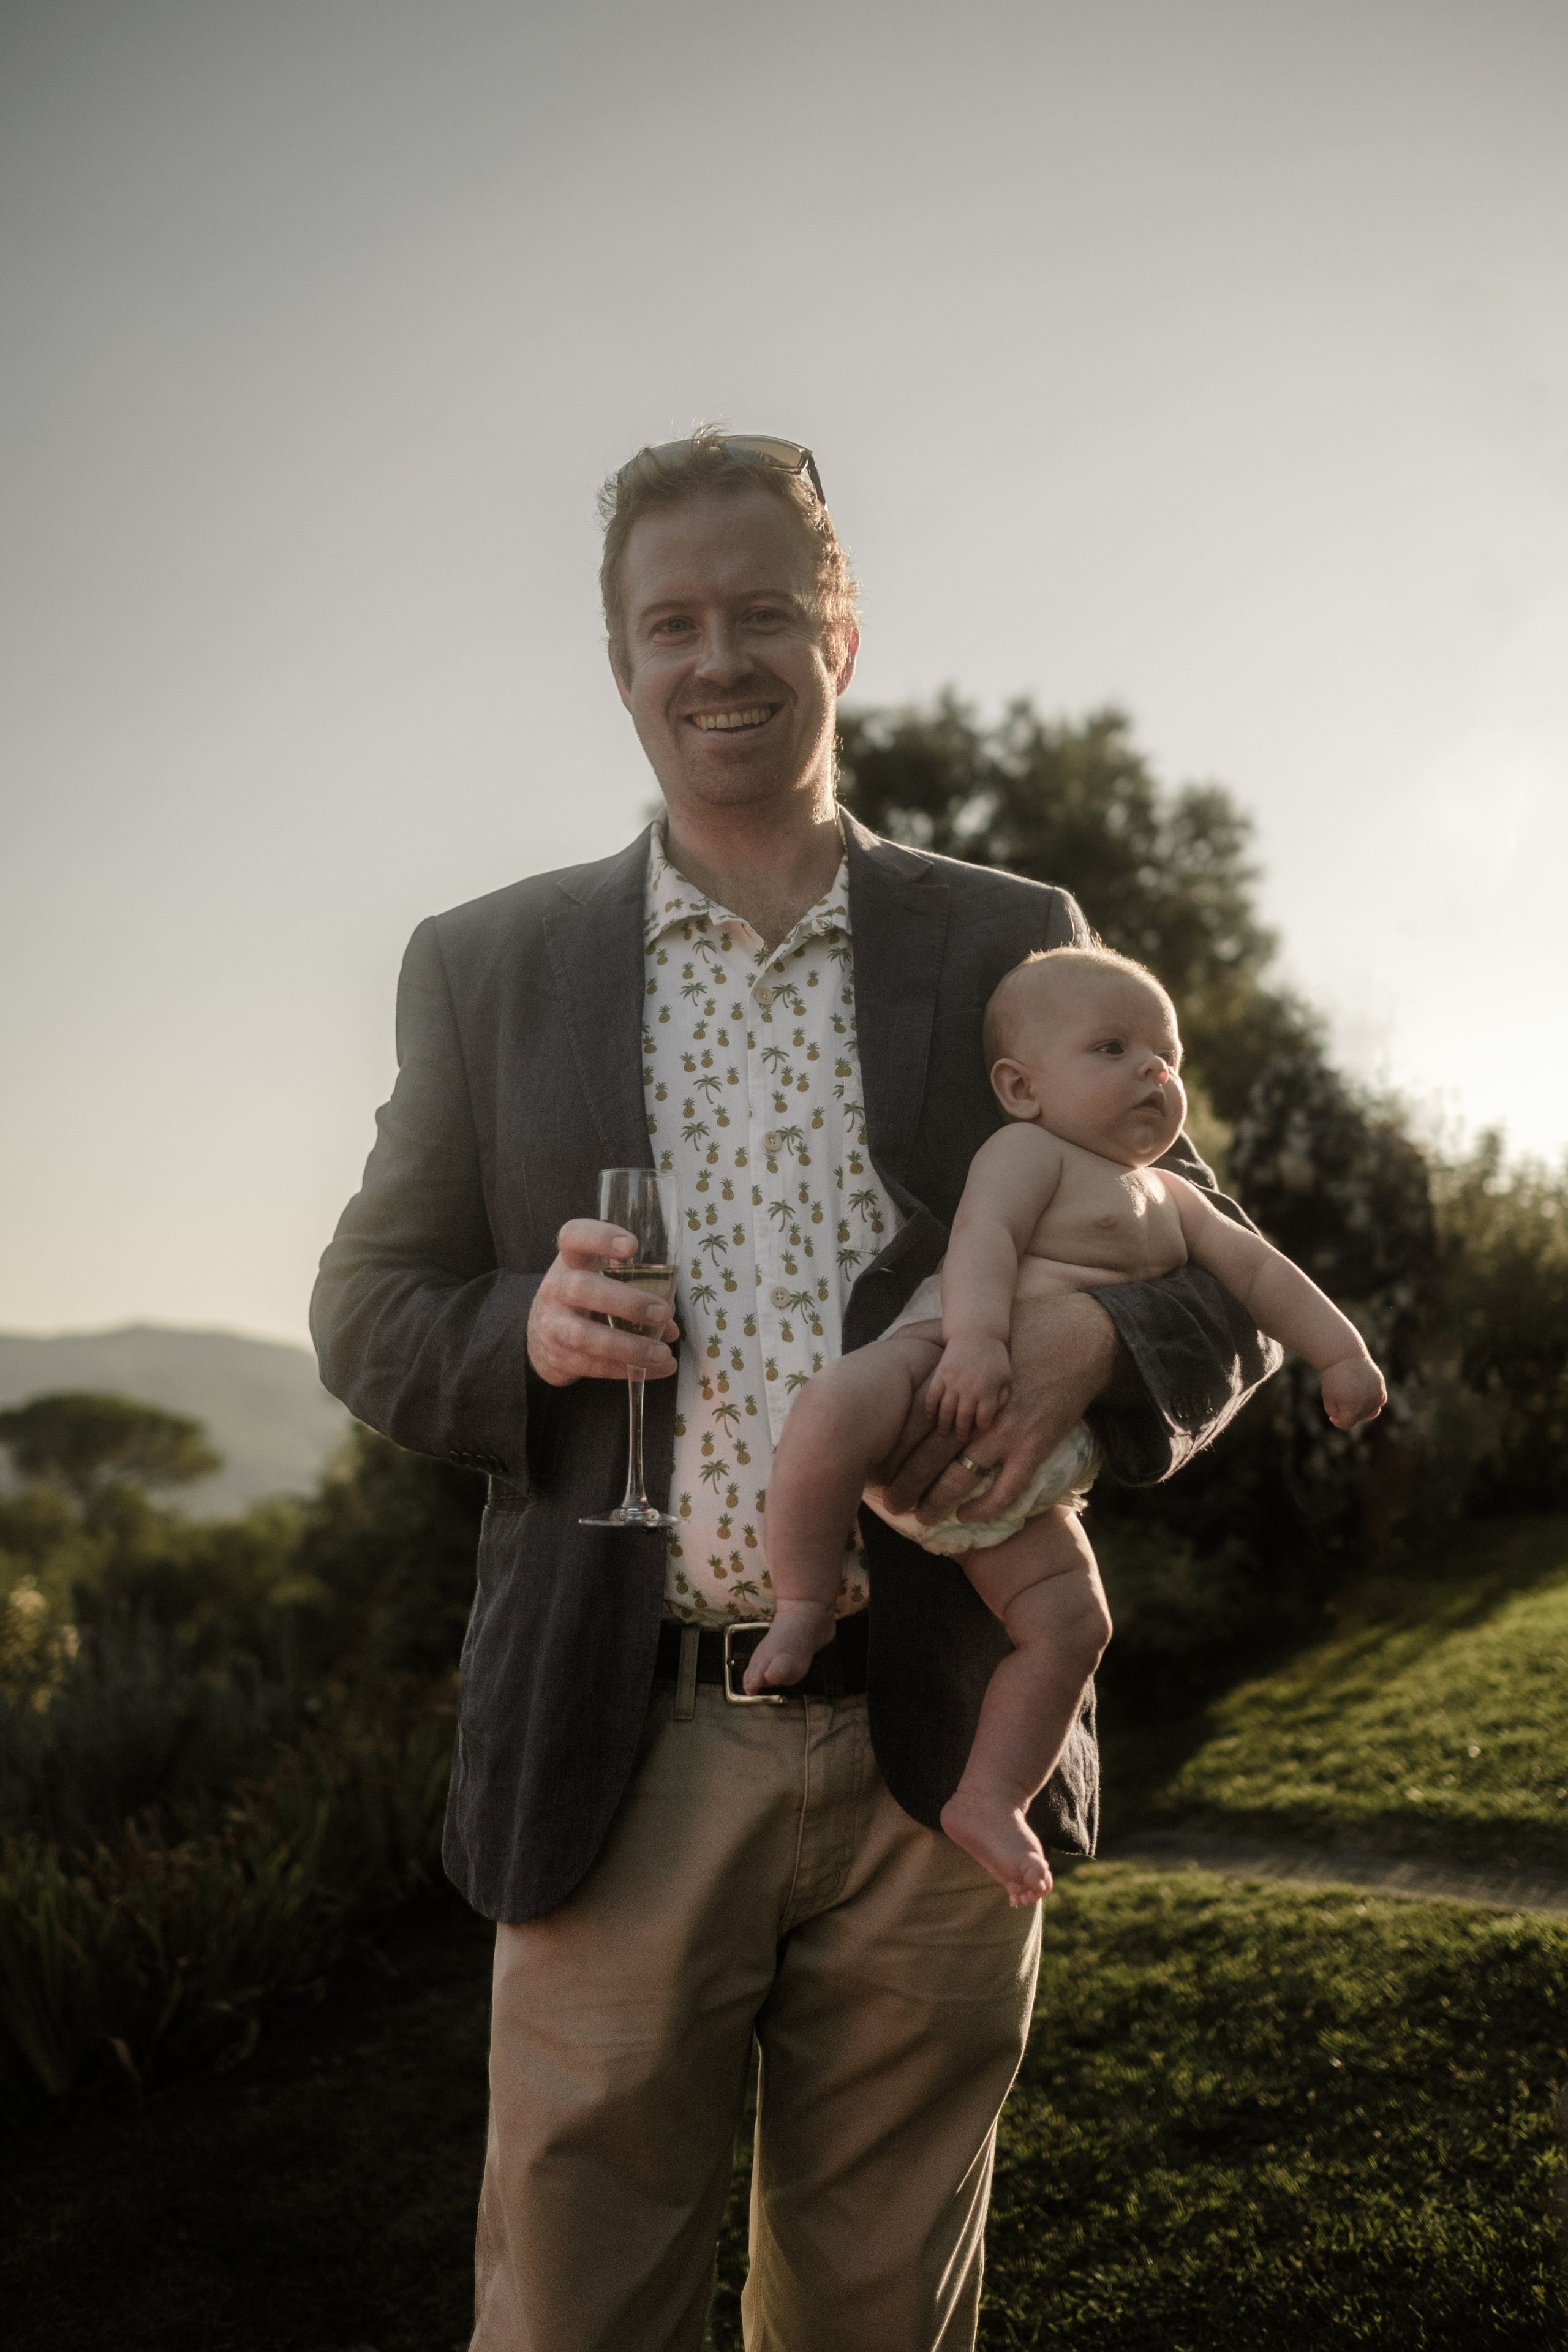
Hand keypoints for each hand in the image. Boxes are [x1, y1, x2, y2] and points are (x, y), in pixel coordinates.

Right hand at [525, 1220, 679, 1388]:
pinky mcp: (559, 1358)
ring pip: (585, 1336)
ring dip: (630, 1346)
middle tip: (662, 1312)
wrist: (541, 1337)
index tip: (631, 1247)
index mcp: (571, 1261)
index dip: (600, 1238)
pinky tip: (657, 1369)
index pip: (573, 1236)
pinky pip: (594, 1366)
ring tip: (663, 1354)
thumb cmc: (585, 1300)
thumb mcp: (602, 1281)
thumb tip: (669, 1322)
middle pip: (581, 1288)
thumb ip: (637, 1290)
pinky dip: (629, 1369)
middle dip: (626, 1302)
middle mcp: (556, 1289)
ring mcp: (553, 1325)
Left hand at [872, 1290, 1118, 1525]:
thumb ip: (941, 1353)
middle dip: (906, 1484)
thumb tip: (902, 1347)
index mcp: (957, 1384)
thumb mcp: (973, 1341)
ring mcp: (1003, 1432)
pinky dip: (984, 1508)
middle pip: (928, 1456)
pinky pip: (1005, 1490)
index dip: (892, 1450)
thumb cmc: (1020, 1334)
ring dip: (937, 1501)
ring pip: (959, 1478)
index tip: (877, 1468)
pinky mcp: (1032, 1446)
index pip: (912, 1425)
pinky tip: (967, 1515)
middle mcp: (974, 1411)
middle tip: (890, 1504)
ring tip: (921, 1518)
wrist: (1074, 1337)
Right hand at [925, 1335, 1011, 1437]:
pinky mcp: (941, 1375)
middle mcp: (970, 1391)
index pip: (983, 1419)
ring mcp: (953, 1383)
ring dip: (943, 1424)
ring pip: (946, 1410)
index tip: (977, 1430)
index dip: (980, 1428)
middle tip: (958, 1437)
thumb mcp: (1006, 1377)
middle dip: (960, 1431)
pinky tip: (929, 1417)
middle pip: (963, 1419)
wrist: (977, 1332)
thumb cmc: (994, 1356)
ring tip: (943, 1432)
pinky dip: (929, 1408)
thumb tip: (995, 1414)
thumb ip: (1002, 1397)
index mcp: (988, 1392)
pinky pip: (932, 1396)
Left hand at [1321, 1354, 1386, 1429]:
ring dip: (1363, 1411)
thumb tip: (1342, 1418)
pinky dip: (1373, 1402)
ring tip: (1352, 1401)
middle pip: (1359, 1418)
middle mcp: (1367, 1404)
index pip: (1347, 1424)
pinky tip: (1364, 1397)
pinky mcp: (1381, 1386)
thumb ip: (1335, 1412)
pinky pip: (1380, 1401)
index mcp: (1352, 1408)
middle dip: (1349, 1414)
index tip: (1332, 1417)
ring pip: (1372, 1412)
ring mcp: (1376, 1395)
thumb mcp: (1328, 1397)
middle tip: (1340, 1401)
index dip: (1338, 1422)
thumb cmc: (1333, 1377)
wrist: (1344, 1355)